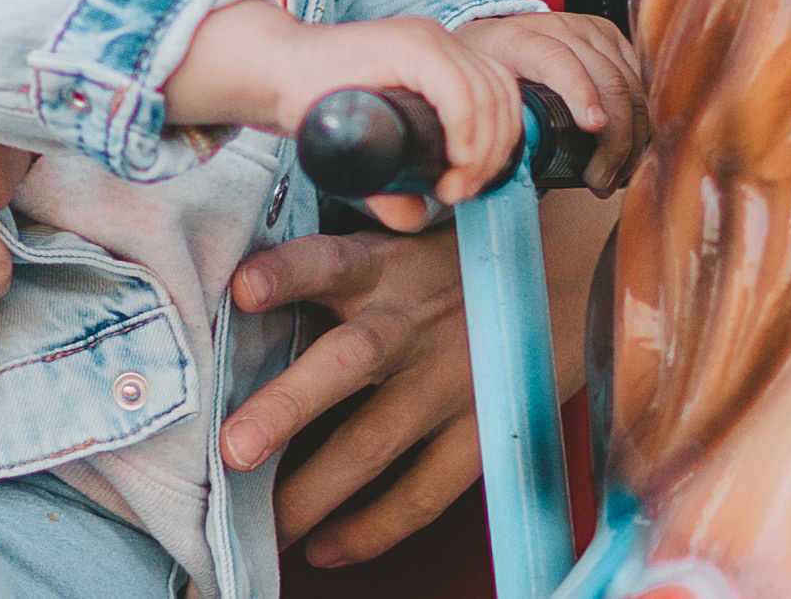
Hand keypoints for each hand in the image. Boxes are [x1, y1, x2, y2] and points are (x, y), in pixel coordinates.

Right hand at [162, 0, 523, 218]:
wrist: (271, 73)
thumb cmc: (315, 103)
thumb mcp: (368, 147)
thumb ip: (391, 183)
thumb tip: (416, 217)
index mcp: (441, 55)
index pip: (499, 96)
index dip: (499, 146)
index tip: (470, 186)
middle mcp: (440, 39)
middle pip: (502, 97)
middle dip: (495, 154)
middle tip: (463, 192)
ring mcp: (425, 39)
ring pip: (489, 95)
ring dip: (483, 149)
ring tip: (454, 185)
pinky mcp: (407, 46)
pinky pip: (461, 90)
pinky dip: (468, 131)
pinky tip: (455, 161)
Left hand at [218, 187, 617, 565]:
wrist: (559, 276)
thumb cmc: (447, 265)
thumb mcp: (393, 242)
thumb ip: (330, 273)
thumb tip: (231, 304)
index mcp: (382, 267)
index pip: (328, 260)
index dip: (285, 273)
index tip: (240, 290)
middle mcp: (411, 324)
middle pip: (349, 363)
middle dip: (289, 407)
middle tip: (234, 448)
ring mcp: (449, 384)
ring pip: (375, 443)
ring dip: (312, 491)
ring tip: (260, 527)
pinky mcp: (482, 432)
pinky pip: (423, 493)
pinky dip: (371, 528)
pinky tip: (321, 548)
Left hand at [453, 10, 650, 193]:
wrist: (493, 39)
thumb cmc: (489, 73)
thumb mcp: (484, 94)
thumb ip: (501, 123)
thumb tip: (518, 172)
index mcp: (519, 39)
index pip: (556, 60)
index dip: (579, 92)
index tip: (594, 127)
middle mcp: (559, 28)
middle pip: (607, 79)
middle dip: (613, 139)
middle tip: (601, 180)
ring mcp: (590, 30)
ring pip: (630, 84)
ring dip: (631, 138)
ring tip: (614, 174)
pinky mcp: (612, 38)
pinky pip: (638, 81)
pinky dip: (638, 119)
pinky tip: (627, 149)